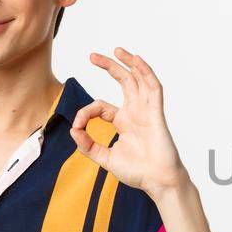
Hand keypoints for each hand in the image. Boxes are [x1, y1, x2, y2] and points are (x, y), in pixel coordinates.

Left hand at [72, 47, 191, 198]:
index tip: (78, 125)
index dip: (85, 112)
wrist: (157, 181)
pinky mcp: (156, 113)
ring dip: (129, 63)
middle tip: (92, 56)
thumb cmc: (138, 172)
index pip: (100, 106)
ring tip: (117, 50)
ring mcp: (147, 111)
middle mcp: (136, 112)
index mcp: (124, 122)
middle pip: (123, 82)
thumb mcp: (104, 158)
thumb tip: (73, 130)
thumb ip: (87, 145)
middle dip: (109, 66)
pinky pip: (153, 88)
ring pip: (139, 79)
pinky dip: (146, 72)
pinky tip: (137, 61)